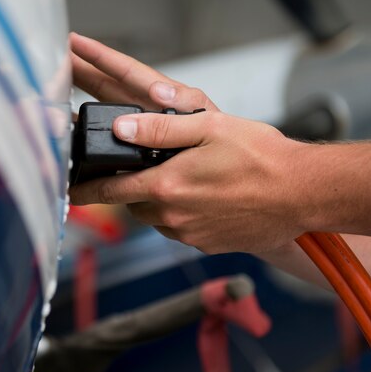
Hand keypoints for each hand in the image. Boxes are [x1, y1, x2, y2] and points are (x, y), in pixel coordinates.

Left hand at [69, 33, 307, 253]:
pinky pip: (181, 229)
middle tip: (149, 169)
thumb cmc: (261, 157)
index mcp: (166, 185)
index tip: (68, 190)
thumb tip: (120, 129)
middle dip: (133, 188)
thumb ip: (159, 127)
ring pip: (157, 217)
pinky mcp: (208, 245)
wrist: (302, 194)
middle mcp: (173, 215)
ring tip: (185, 179)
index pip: (109, 191)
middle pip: (134, 203)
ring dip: (159, 201)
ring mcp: (191, 234)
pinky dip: (182, 214)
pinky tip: (207, 197)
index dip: (84, 189)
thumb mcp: (208, 126)